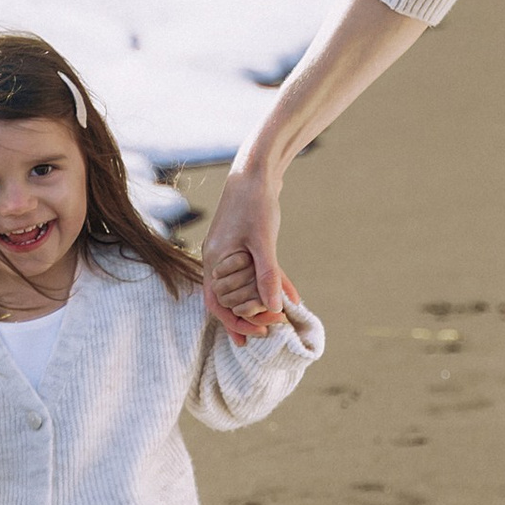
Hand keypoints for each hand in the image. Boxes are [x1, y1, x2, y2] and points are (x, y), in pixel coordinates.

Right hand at [202, 161, 284, 337]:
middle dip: (250, 316)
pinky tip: (290, 294)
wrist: (255, 169)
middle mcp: (216, 260)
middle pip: (228, 300)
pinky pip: (253, 272)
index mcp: (214, 261)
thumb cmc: (255, 202)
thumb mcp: (263, 241)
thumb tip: (276, 307)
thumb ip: (268, 274)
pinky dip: (269, 283)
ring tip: (279, 320)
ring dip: (260, 303)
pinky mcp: (242, 244)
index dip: (235, 324)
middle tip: (273, 328)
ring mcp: (228, 252)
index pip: (218, 304)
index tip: (258, 335)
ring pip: (241, 288)